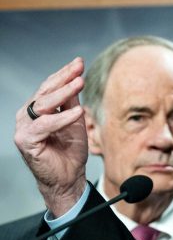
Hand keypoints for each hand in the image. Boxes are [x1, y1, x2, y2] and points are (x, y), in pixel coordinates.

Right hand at [13, 57, 88, 216]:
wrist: (68, 177)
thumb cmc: (70, 150)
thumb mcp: (75, 120)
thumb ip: (72, 101)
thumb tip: (77, 78)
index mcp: (38, 109)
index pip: (49, 86)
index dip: (64, 73)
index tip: (79, 62)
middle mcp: (28, 116)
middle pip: (45, 92)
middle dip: (64, 78)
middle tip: (79, 69)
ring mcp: (24, 128)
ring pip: (44, 105)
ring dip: (63, 93)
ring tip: (80, 84)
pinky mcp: (26, 141)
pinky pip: (45, 125)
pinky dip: (62, 118)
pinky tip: (78, 112)